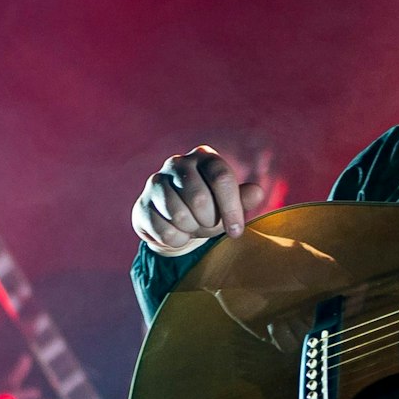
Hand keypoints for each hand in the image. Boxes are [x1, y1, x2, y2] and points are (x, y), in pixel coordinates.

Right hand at [132, 146, 269, 254]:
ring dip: (192, 230)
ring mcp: (155, 182)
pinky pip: (164, 230)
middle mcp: (177, 163)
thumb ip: (244, 198)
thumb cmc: (210, 210)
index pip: (221, 178)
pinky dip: (177, 240)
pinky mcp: (142, 205)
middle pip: (200, 199)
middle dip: (209, 221)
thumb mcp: (230, 205)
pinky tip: (178, 233)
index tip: (236, 231)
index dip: (231, 208)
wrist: (177, 225)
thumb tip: (256, 192)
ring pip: (179, 215)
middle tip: (208, 224)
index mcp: (204, 158)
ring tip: (193, 226)